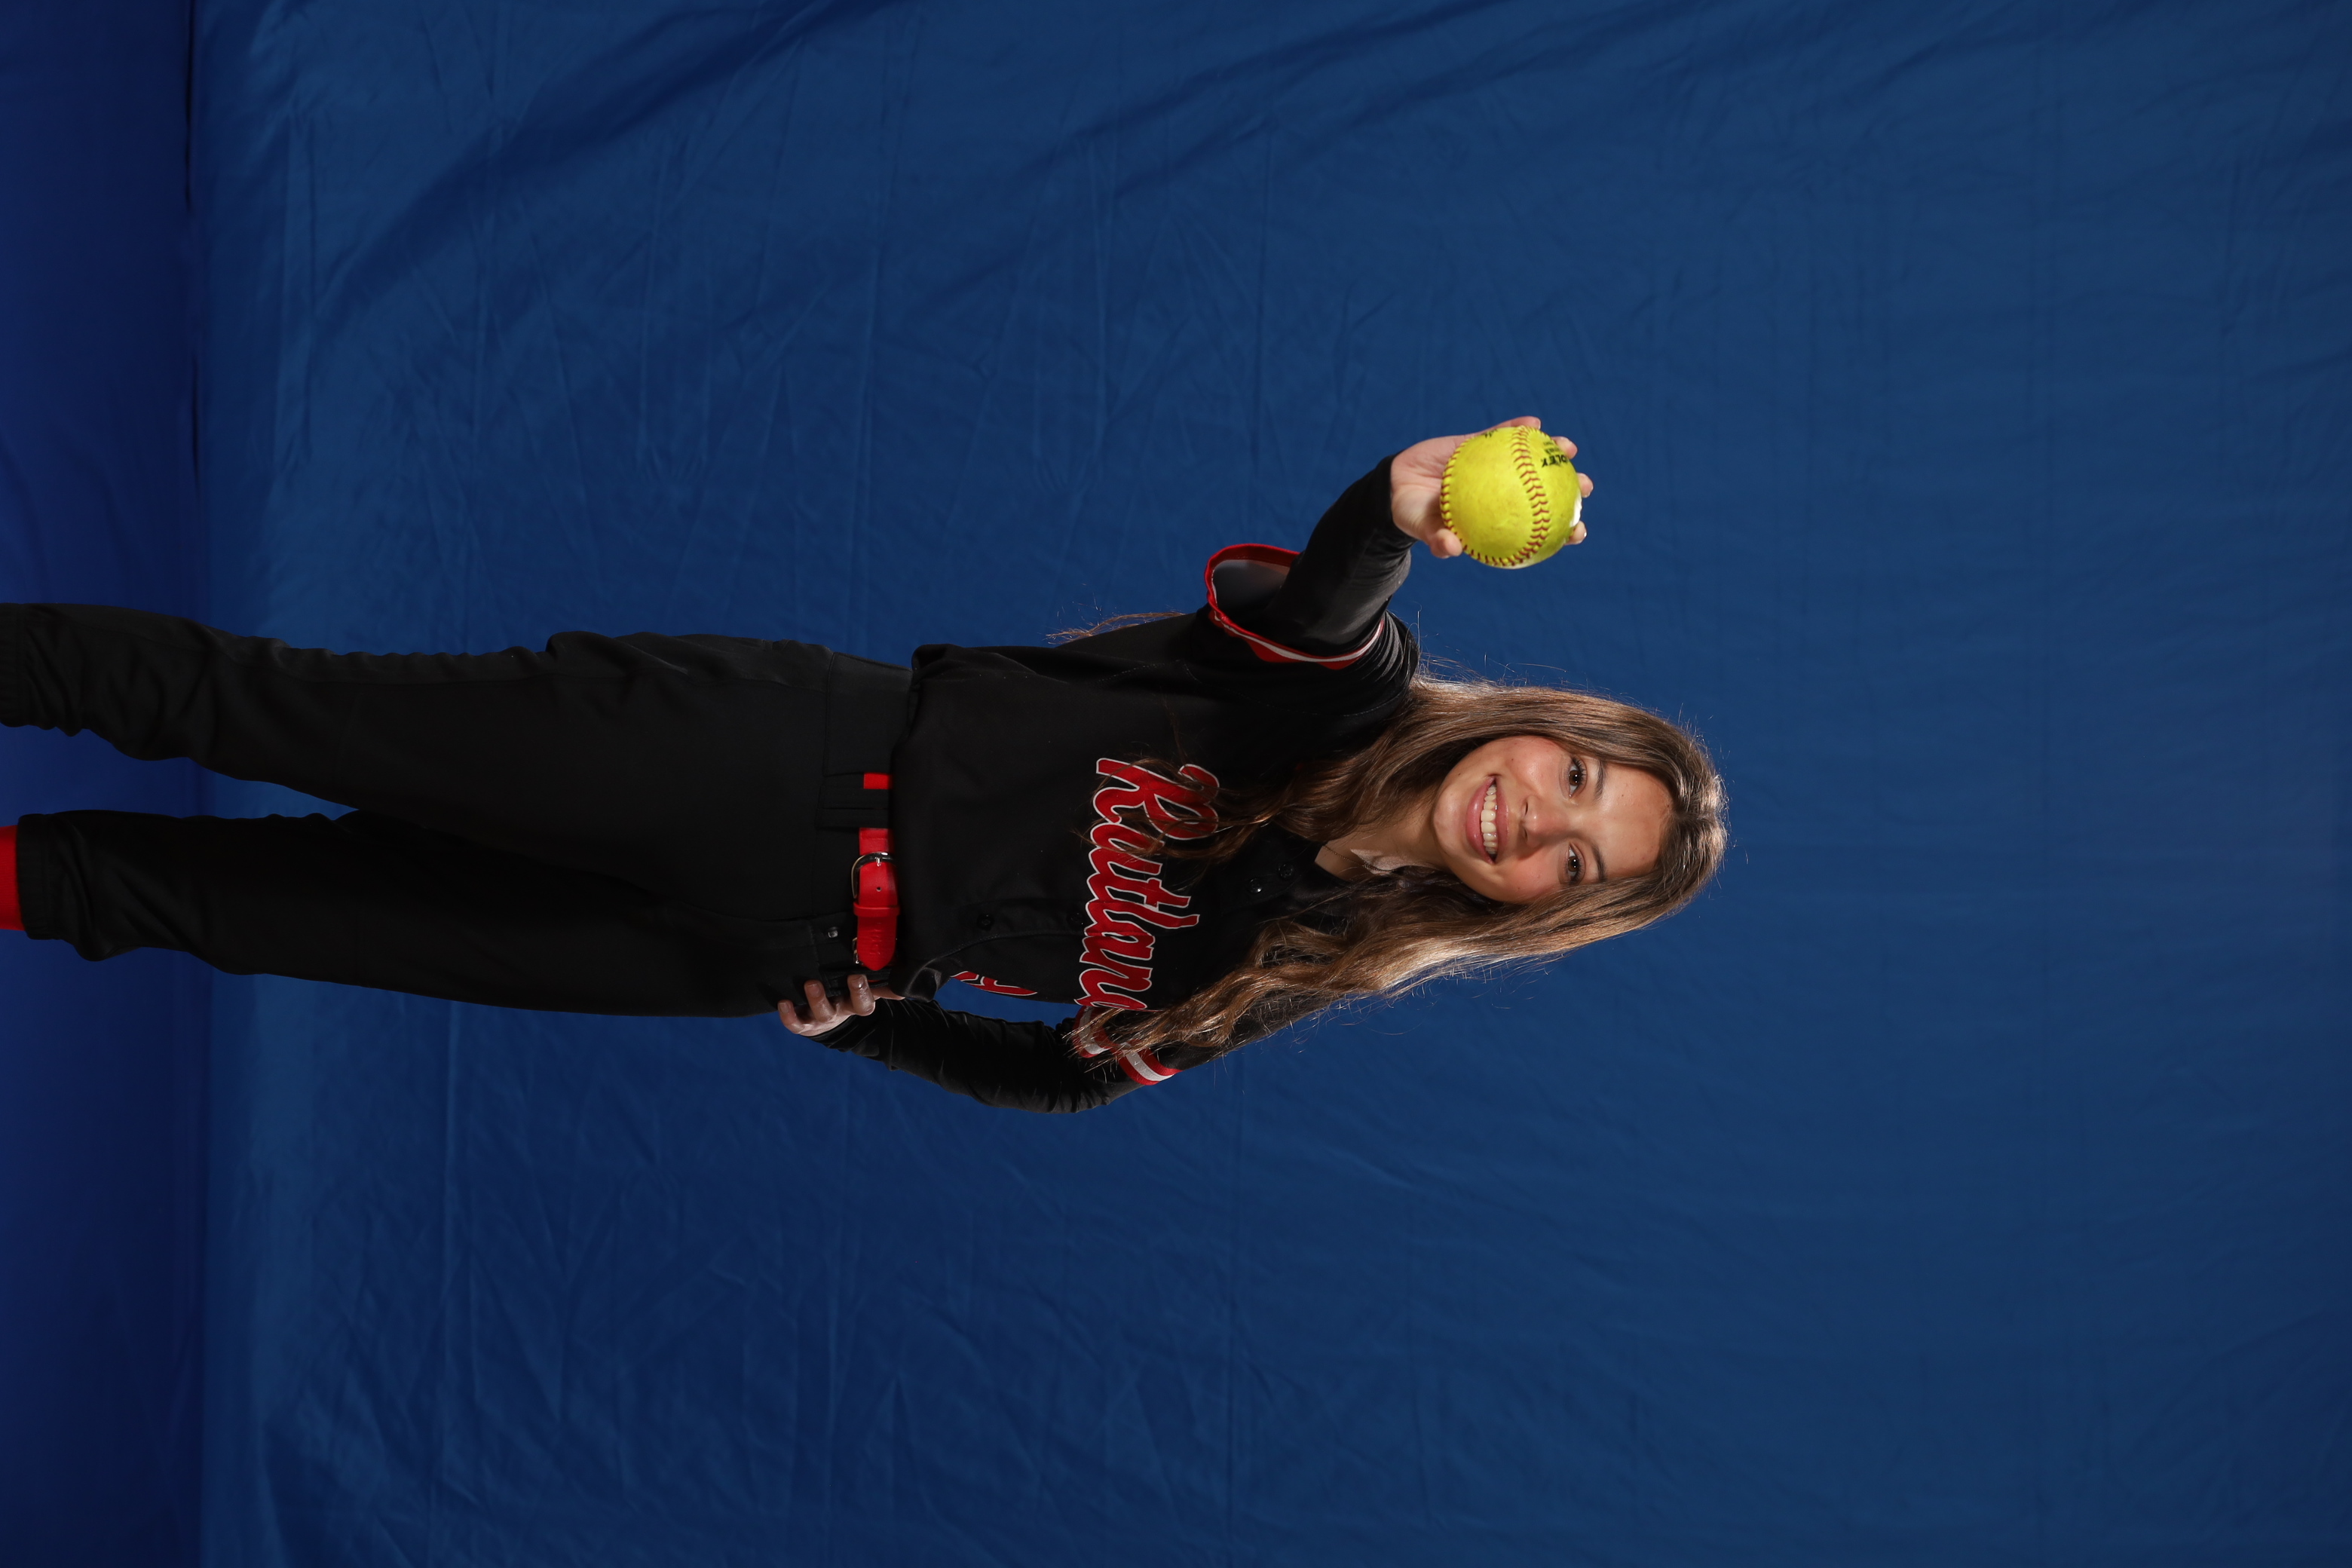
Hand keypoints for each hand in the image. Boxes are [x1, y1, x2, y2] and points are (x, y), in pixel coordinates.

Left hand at [776, 973, 897, 1036]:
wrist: (828, 1019)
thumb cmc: (846, 995)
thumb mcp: (864, 991)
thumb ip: (881, 984)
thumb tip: (904, 978)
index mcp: (854, 1005)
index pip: (864, 1004)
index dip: (862, 992)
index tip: (857, 975)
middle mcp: (838, 1012)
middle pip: (839, 1010)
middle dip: (838, 995)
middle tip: (836, 978)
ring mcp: (819, 1019)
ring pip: (818, 1014)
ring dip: (815, 1000)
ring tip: (810, 984)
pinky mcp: (803, 1024)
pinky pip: (795, 1024)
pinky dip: (788, 1016)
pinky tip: (784, 1002)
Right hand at [1390, 415, 1594, 558]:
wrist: (1395, 484)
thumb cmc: (1412, 513)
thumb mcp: (1422, 528)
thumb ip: (1437, 540)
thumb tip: (1450, 550)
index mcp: (1497, 520)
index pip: (1537, 530)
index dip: (1560, 532)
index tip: (1577, 531)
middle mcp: (1503, 495)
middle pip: (1544, 494)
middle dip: (1570, 489)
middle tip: (1585, 486)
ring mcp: (1495, 469)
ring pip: (1531, 461)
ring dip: (1553, 453)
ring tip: (1568, 447)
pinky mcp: (1481, 445)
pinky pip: (1503, 435)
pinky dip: (1518, 428)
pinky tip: (1533, 423)